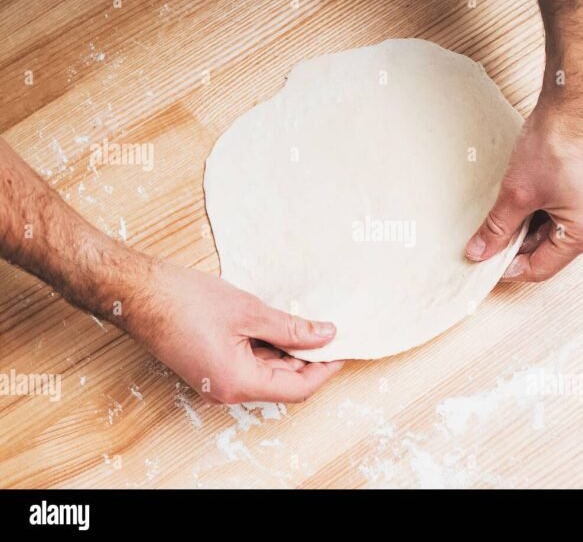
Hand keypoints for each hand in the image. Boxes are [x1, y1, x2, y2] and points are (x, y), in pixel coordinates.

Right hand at [125, 261, 343, 403]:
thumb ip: (290, 328)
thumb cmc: (185, 301)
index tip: (343, 348)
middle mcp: (228, 390)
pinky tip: (277, 325)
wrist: (137, 293)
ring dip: (287, 352)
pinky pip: (248, 365)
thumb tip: (325, 335)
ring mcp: (217, 381)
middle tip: (328, 331)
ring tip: (305, 323)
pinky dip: (267, 348)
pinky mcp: (210, 367)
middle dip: (309, 360)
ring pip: (266, 373)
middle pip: (283, 383)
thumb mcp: (249, 312)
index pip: (298, 389)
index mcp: (239, 382)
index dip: (324, 370)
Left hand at [464, 97, 582, 281]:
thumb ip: (498, 227)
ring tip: (504, 211)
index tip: (485, 263)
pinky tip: (523, 197)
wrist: (579, 95)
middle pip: (551, 249)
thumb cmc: (560, 139)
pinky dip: (544, 209)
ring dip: (529, 225)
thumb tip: (481, 251)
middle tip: (488, 236)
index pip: (542, 268)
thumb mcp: (518, 192)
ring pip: (558, 229)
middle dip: (518, 244)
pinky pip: (569, 210)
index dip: (509, 268)